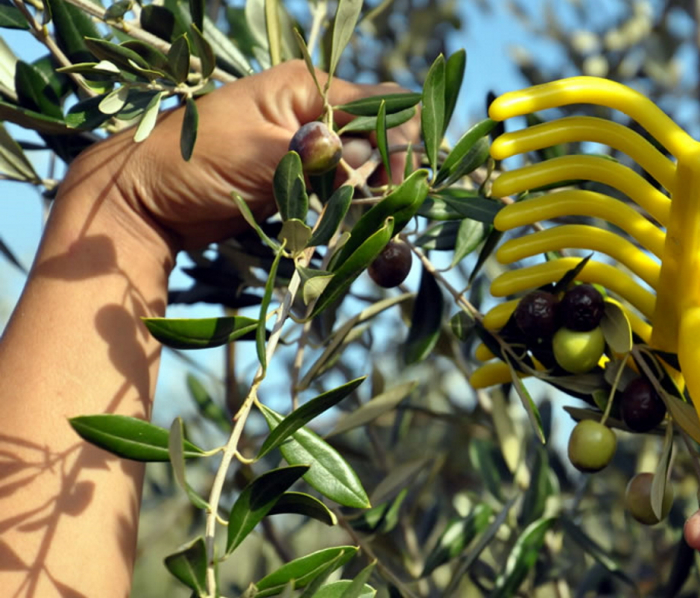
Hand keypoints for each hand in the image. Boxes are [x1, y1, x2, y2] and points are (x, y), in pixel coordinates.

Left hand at [59, 60, 415, 257]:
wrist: (144, 202)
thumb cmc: (189, 163)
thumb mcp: (254, 153)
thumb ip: (311, 154)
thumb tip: (359, 153)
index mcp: (306, 88)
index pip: (382, 105)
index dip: (397, 143)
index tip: (391, 186)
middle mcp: (316, 114)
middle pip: (382, 141)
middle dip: (391, 181)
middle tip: (386, 222)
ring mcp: (310, 150)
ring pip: (369, 173)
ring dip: (376, 207)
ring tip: (374, 247)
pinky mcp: (303, 183)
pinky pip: (346, 197)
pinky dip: (356, 220)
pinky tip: (358, 244)